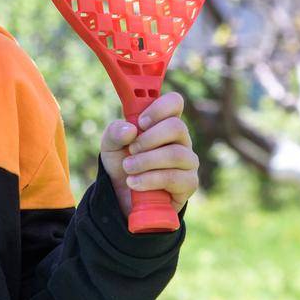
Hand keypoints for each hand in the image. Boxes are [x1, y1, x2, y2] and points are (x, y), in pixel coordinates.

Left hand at [99, 91, 198, 216]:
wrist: (123, 197)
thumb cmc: (122, 164)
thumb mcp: (110, 146)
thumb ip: (115, 132)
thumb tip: (130, 130)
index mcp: (163, 122)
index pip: (174, 102)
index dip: (159, 108)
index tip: (141, 122)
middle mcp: (180, 139)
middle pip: (177, 127)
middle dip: (148, 139)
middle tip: (131, 150)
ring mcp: (188, 161)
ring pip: (176, 154)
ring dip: (146, 161)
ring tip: (129, 169)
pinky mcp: (189, 182)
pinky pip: (174, 177)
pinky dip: (150, 180)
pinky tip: (135, 183)